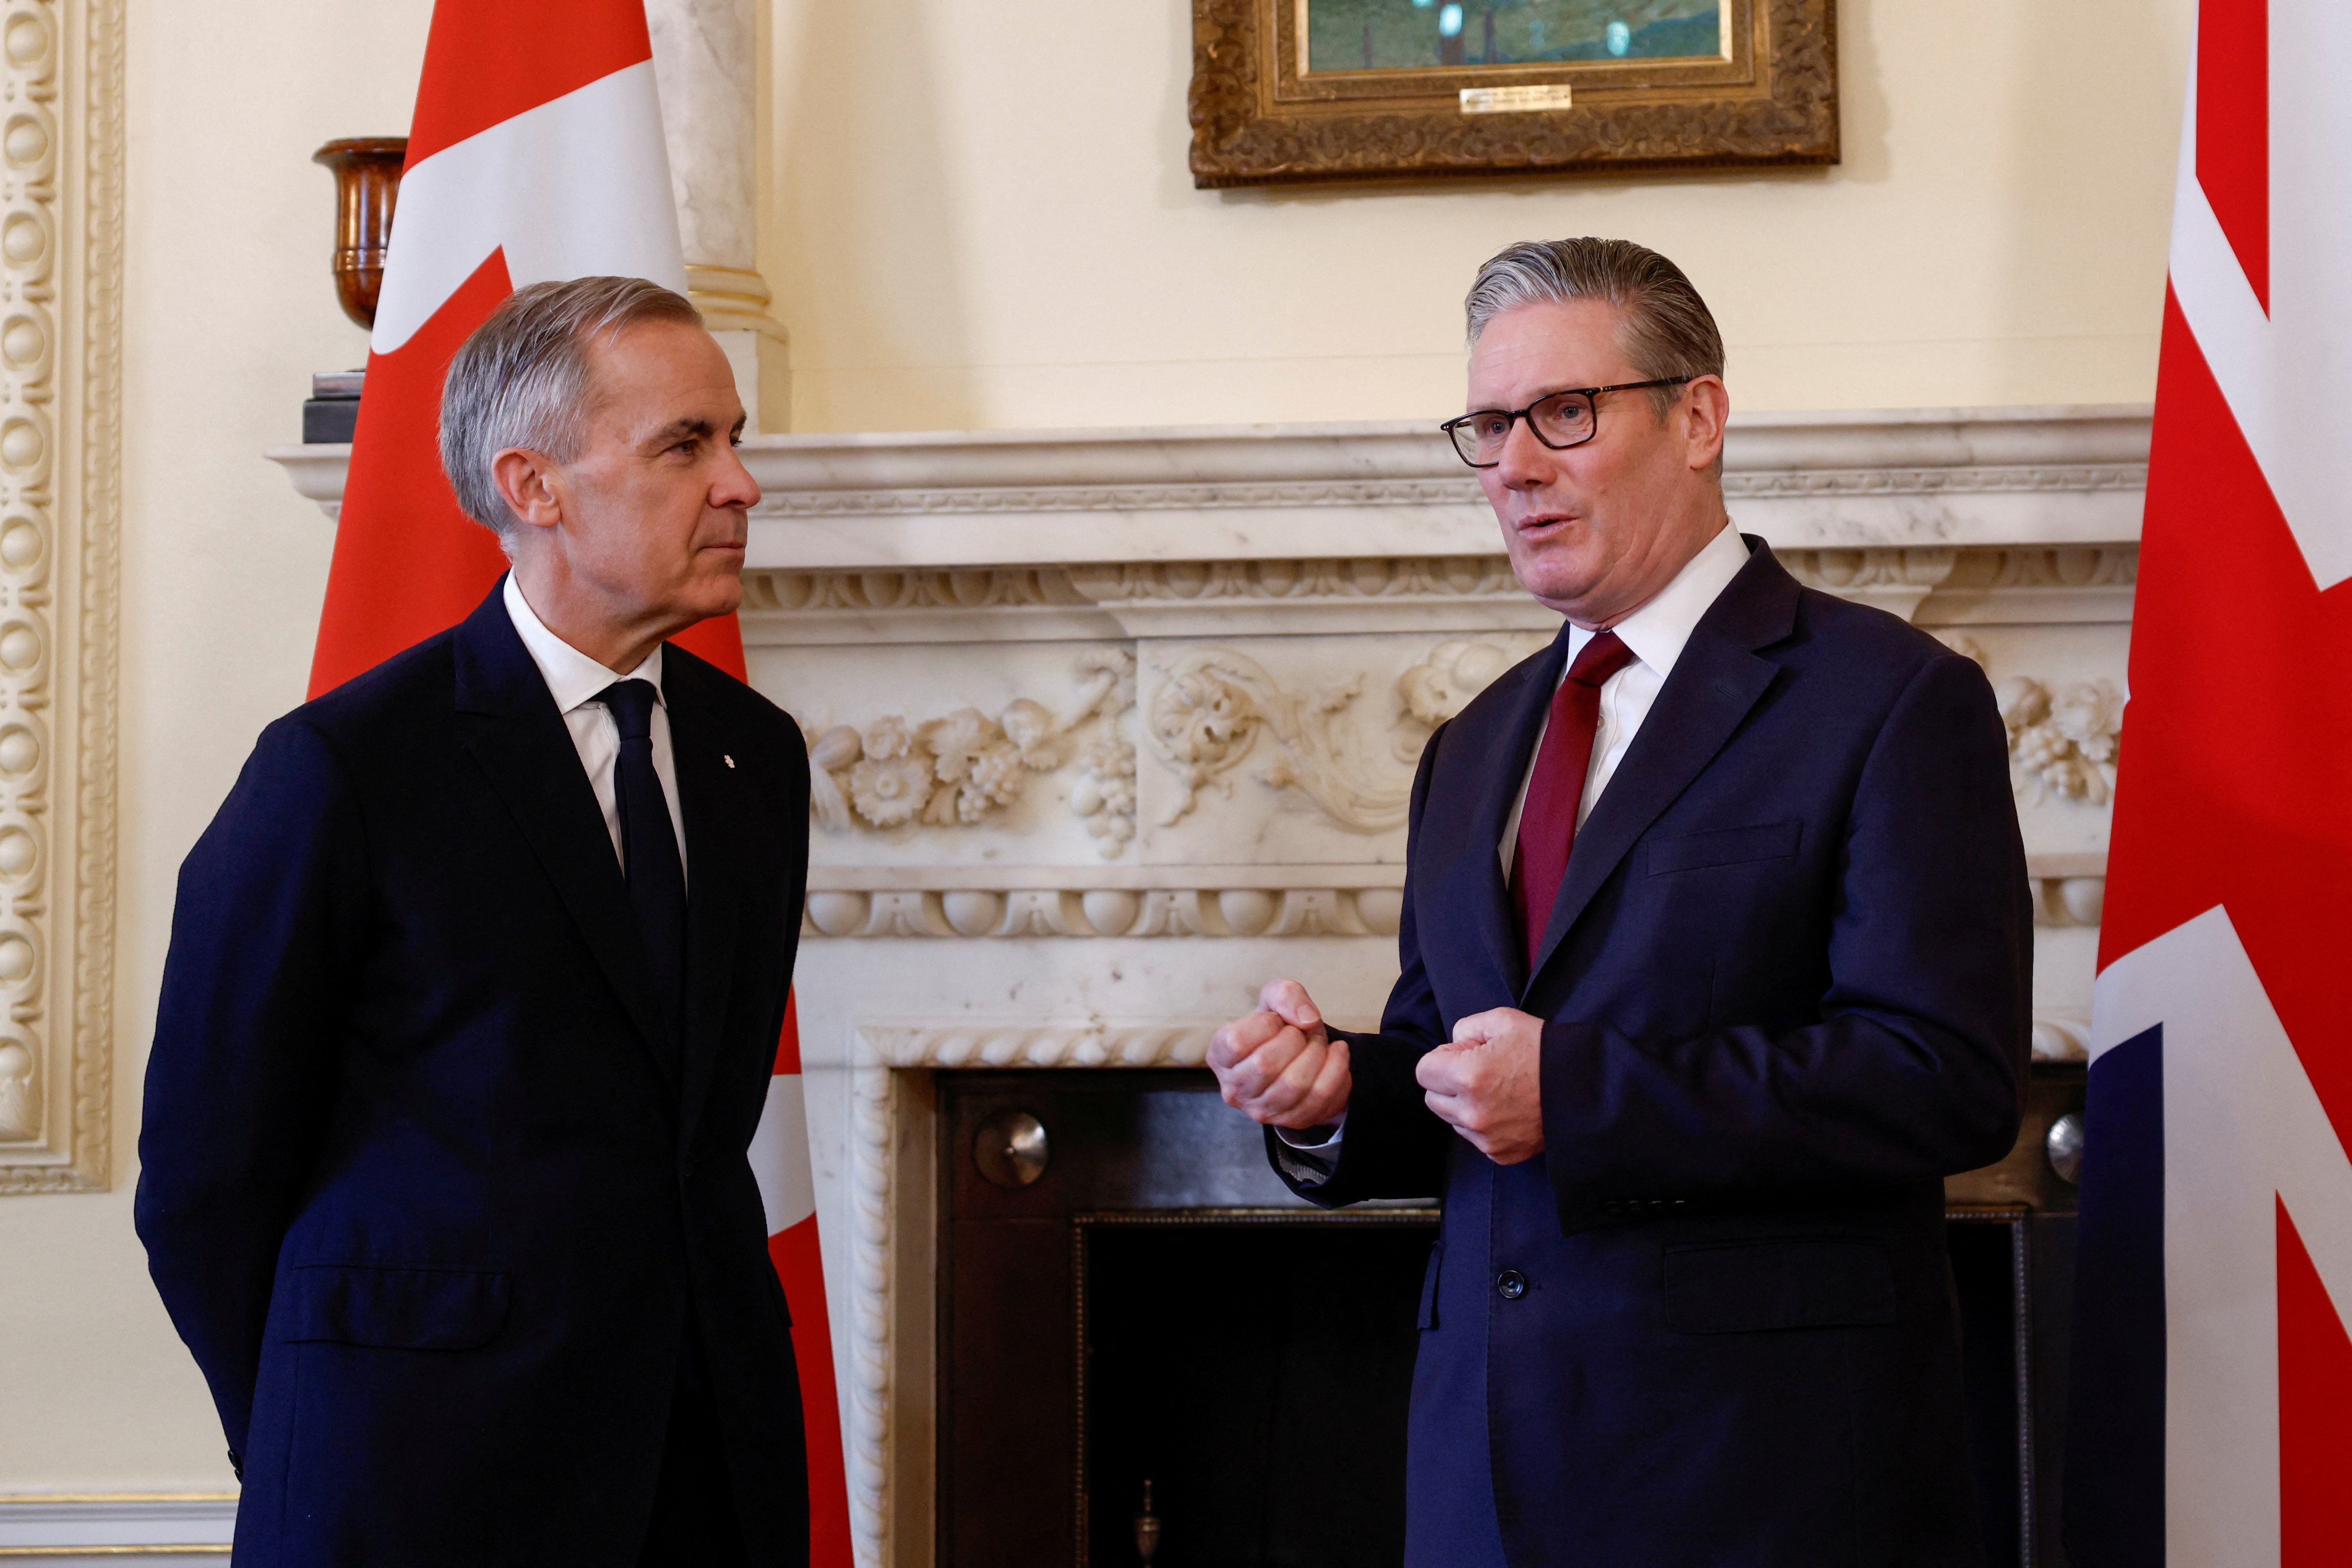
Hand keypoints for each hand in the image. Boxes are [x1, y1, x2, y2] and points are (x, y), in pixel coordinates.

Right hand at [1208, 979, 1351, 1130]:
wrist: (1297, 1055)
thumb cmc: (1277, 1026)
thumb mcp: (1274, 997)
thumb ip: (1285, 995)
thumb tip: (1308, 1020)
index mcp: (1220, 1057)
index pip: (1235, 1042)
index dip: (1264, 1024)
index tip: (1276, 1020)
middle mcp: (1234, 1089)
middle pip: (1266, 1064)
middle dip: (1295, 1039)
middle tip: (1302, 1031)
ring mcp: (1262, 1111)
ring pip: (1295, 1084)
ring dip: (1316, 1053)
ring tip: (1318, 1042)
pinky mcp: (1292, 1121)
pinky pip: (1321, 1097)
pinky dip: (1337, 1069)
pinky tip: (1337, 1053)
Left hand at [1416, 1007, 1545, 1163]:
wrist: (1585, 1088)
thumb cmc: (1545, 1051)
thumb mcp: (1503, 1021)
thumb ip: (1466, 1028)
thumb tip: (1453, 1045)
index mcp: (1468, 1076)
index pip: (1423, 1071)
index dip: (1443, 1058)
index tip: (1466, 1054)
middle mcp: (1472, 1113)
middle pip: (1433, 1098)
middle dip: (1448, 1082)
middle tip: (1481, 1069)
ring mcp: (1486, 1138)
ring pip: (1453, 1119)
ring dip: (1464, 1105)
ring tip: (1499, 1089)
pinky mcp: (1500, 1153)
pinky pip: (1475, 1138)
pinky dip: (1484, 1124)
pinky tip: (1508, 1108)